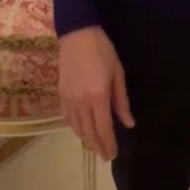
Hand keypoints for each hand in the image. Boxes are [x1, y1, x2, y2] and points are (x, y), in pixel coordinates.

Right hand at [58, 25, 133, 160]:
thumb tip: (128, 123)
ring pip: (76, 127)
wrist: (77, 33)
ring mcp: (69, 99)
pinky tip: (80, 129)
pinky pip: (66, 117)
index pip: (103, 129)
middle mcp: (81, 102)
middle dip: (97, 146)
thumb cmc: (102, 51)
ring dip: (86, 139)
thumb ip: (121, 101)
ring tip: (95, 145)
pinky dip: (74, 127)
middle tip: (105, 156)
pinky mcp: (61, 94)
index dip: (108, 144)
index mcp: (98, 97)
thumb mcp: (118, 74)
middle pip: (89, 132)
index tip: (112, 155)